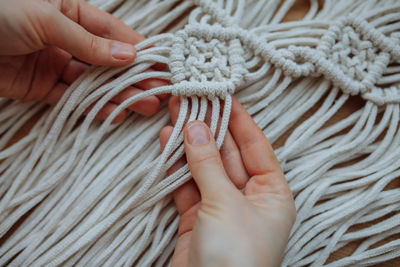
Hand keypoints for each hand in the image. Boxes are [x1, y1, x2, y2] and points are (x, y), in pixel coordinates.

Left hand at [0, 0, 166, 121]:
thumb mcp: (46, 19)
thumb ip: (87, 42)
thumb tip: (127, 56)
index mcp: (71, 12)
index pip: (113, 33)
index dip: (139, 49)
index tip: (162, 66)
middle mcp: (67, 38)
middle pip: (108, 61)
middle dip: (134, 77)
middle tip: (159, 93)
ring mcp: (55, 63)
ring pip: (94, 82)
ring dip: (118, 95)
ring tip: (144, 107)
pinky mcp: (41, 86)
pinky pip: (72, 98)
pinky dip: (92, 107)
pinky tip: (113, 113)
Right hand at [159, 97, 295, 266]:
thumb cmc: (236, 257)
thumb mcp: (225, 203)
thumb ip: (208, 163)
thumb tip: (195, 126)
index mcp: (271, 193)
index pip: (255, 145)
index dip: (239, 119)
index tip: (223, 94)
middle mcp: (248, 197)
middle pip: (227, 153)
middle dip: (209, 126)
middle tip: (191, 98)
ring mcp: (221, 207)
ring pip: (204, 166)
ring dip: (189, 143)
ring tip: (174, 113)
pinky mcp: (197, 218)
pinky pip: (187, 184)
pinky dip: (176, 165)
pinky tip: (167, 142)